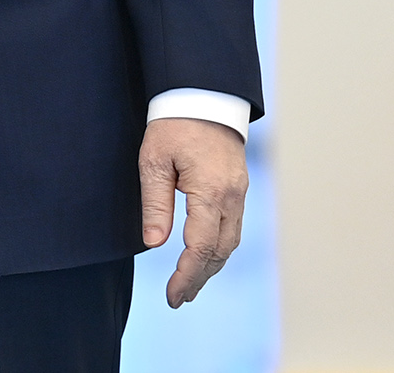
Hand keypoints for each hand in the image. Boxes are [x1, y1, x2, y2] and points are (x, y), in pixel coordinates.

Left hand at [139, 117, 247, 307]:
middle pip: (220, 251)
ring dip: (211, 266)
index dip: (187, 275)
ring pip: (230, 242)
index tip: (172, 295)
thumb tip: (154, 243)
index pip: (201, 246)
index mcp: (210, 191)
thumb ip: (156, 203)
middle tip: (179, 298)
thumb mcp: (154, 161)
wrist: (203, 96)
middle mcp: (232, 197)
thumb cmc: (174, 124)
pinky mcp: (238, 189)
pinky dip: (218, 248)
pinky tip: (204, 256)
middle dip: (199, 278)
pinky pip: (232, 227)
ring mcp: (239, 193)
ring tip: (189, 285)